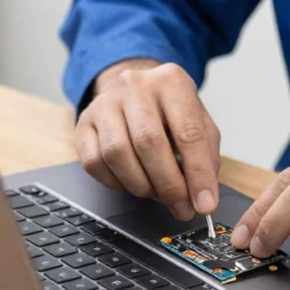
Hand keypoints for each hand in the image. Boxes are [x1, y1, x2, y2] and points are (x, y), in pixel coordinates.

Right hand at [75, 59, 220, 219]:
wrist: (134, 92)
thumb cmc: (170, 112)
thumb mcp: (199, 123)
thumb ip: (206, 157)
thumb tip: (202, 197)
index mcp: (171, 81)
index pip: (188, 133)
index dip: (198, 174)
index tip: (204, 204)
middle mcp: (135, 85)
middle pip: (149, 142)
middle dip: (168, 185)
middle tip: (181, 207)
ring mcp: (105, 102)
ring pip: (117, 153)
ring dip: (140, 185)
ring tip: (156, 193)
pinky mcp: (84, 122)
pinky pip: (94, 162)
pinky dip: (115, 182)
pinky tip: (130, 182)